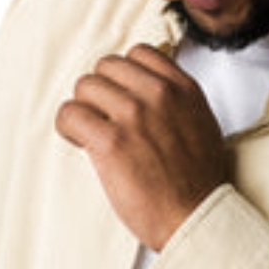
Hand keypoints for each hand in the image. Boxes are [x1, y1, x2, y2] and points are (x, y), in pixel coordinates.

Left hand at [55, 44, 227, 250]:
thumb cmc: (198, 178)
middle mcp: (158, 94)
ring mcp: (134, 115)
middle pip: (106, 65)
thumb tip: (146, 84)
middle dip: (101, 88)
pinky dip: (69, 126)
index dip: (123, 72)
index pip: (139, 51)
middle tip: (103, 112)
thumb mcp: (200, 119)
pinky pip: (71, 113)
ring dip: (83, 107)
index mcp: (181, 87)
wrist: (196, 217)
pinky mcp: (111, 141)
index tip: (120, 89)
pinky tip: (80, 139)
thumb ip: (175, 96)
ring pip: (85, 85)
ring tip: (90, 128)